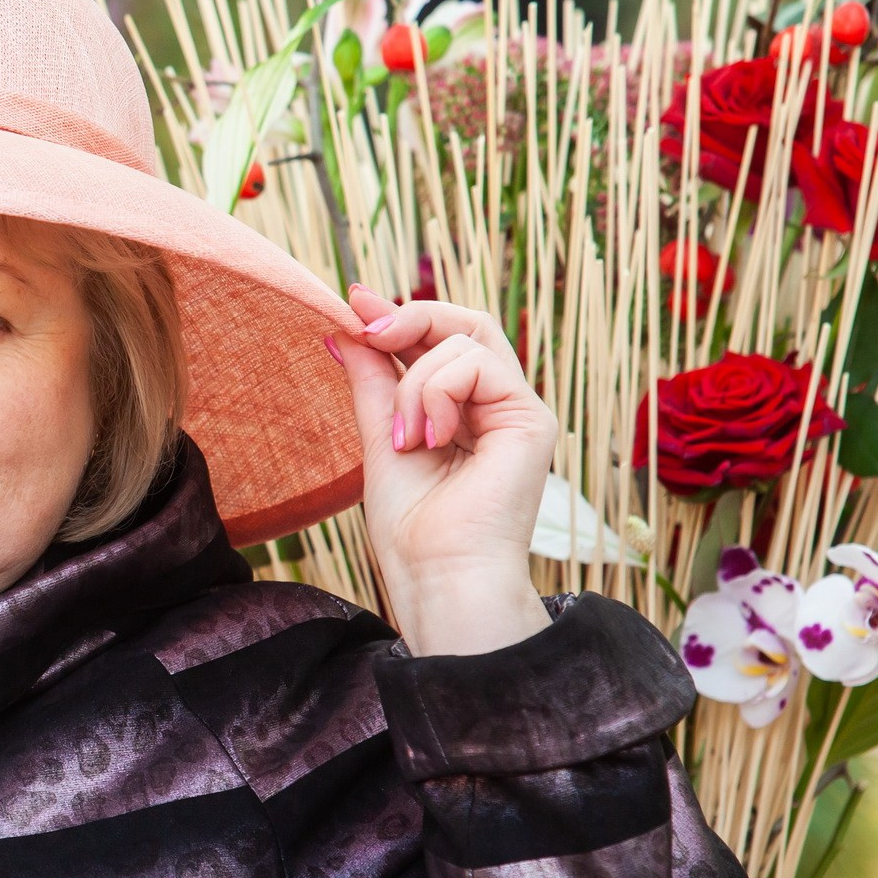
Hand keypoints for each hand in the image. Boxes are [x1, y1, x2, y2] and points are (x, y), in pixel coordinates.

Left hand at [334, 284, 556, 656]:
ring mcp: (518, 410)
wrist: (437, 574)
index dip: (399, 316)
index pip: (441, 341)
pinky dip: (437, 392)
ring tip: (405, 438)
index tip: (354, 303)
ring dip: (414, 383)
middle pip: (466, 323)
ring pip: (465, 340)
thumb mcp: (380, 436)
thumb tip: (344, 328)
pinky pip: (478, 364)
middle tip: (365, 327)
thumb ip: (372, 381)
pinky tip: (428, 437)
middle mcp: (497, 406)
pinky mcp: (533, 419)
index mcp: (465, 411)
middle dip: (410, 317)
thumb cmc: (412, 527)